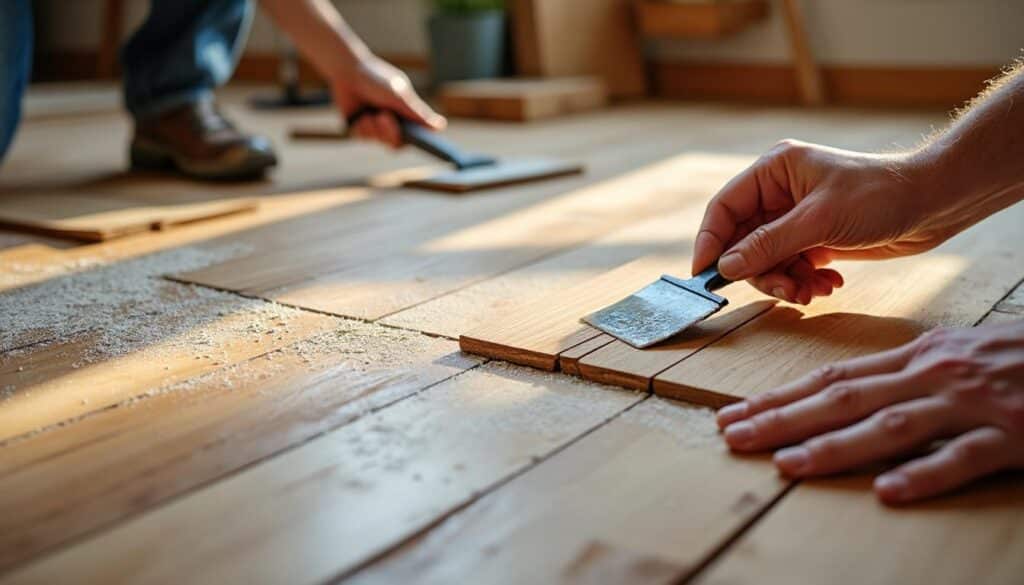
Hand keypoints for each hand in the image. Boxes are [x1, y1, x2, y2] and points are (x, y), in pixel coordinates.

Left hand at [331, 55, 445, 148]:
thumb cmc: (376, 80)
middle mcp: (394, 122)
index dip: (424, 142)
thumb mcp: (399, 96)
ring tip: (369, 111)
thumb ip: (417, 113)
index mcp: (408, 114)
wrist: (348, 72)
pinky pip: (364, 137)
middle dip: (390, 133)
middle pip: (398, 144)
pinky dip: (362, 127)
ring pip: (380, 141)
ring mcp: (377, 127)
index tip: (427, 146)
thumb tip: (440, 126)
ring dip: (374, 127)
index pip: (419, 135)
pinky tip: (360, 114)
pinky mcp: (361, 129)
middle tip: (383, 116)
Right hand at [692, 140, 967, 304]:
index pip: (724, 208)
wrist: (934, 203)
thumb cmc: (880, 196)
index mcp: (773, 170)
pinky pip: (791, 266)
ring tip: (811, 292)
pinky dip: (804, 281)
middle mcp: (780, 193)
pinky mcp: (815, 237)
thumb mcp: (819, 221)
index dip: (710, 242)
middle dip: (761, 271)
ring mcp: (797, 217)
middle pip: (744, 241)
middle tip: (784, 291)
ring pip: (767, 259)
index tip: (704, 275)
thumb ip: (769, 245)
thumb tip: (727, 266)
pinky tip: (828, 284)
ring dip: (786, 281)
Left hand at [716, 320, 1023, 504]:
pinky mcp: (1014, 435)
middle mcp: (934, 375)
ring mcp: (973, 404)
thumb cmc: (1020, 358)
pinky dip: (925, 473)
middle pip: (844, 398)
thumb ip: (906, 373)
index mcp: (918, 357)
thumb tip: (849, 392)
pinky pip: (964, 457)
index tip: (737, 412)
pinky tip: (889, 492)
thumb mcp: (957, 355)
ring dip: (836, 446)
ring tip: (790, 463)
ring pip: (892, 426)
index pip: (834, 378)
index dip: (782, 396)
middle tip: (734, 436)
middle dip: (783, 418)